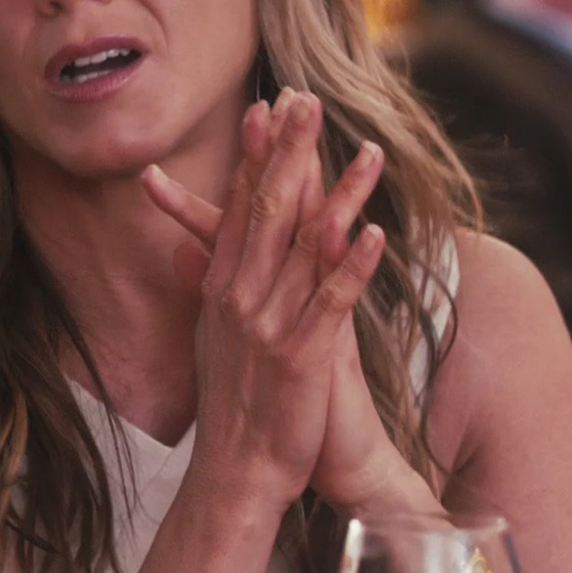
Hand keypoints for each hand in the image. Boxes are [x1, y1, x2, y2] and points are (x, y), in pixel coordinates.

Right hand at [144, 91, 387, 510]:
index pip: (239, 205)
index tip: (269, 106)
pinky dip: (353, 265)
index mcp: (221, 287)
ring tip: (367, 151)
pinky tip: (375, 232)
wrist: (237, 471)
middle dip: (290, 152)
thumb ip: (212, 284)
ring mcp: (269, 324)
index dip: (257, 154)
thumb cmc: (234, 403)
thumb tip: (197, 249)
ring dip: (340, 195)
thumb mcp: (212, 333)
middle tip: (306, 100)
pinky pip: (331, 301)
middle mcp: (240, 297)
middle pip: (268, 209)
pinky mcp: (303, 355)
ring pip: (308, 246)